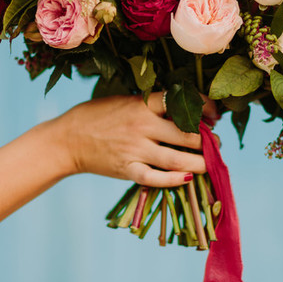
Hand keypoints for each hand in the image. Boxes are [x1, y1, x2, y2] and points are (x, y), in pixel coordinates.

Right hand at [52, 93, 217, 186]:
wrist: (66, 140)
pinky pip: (156, 178)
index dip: (205, 108)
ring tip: (210, 163)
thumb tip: (183, 110)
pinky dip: (175, 180)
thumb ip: (150, 106)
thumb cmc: (96, 117)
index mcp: (142, 104)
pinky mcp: (127, 169)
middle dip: (208, 140)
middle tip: (215, 144)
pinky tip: (188, 178)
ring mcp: (135, 149)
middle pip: (186, 134)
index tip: (214, 115)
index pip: (182, 102)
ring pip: (177, 159)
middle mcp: (142, 126)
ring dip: (200, 162)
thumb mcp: (124, 101)